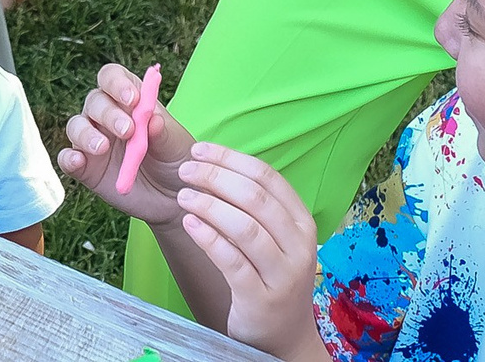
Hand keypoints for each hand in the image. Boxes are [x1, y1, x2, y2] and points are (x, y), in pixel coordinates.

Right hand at [56, 62, 196, 224]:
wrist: (173, 198)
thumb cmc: (176, 162)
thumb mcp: (176, 146)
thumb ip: (163, 132)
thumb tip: (153, 120)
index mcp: (129, 100)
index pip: (112, 78)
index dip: (117, 83)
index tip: (132, 99)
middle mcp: (106, 116)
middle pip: (94, 101)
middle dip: (108, 113)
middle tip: (127, 131)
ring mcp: (93, 141)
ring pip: (76, 126)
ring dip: (86, 134)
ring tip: (102, 148)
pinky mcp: (86, 168)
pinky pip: (67, 158)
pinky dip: (69, 158)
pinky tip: (78, 161)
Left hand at [172, 145, 324, 359]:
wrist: (285, 334)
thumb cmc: (271, 275)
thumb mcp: (274, 237)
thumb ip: (253, 204)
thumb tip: (212, 162)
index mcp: (301, 221)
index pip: (267, 177)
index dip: (230, 158)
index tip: (199, 150)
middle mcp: (298, 245)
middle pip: (255, 198)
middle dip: (216, 177)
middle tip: (184, 170)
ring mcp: (282, 273)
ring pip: (244, 227)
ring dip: (208, 205)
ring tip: (183, 196)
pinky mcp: (260, 297)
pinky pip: (231, 261)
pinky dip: (208, 238)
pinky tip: (189, 223)